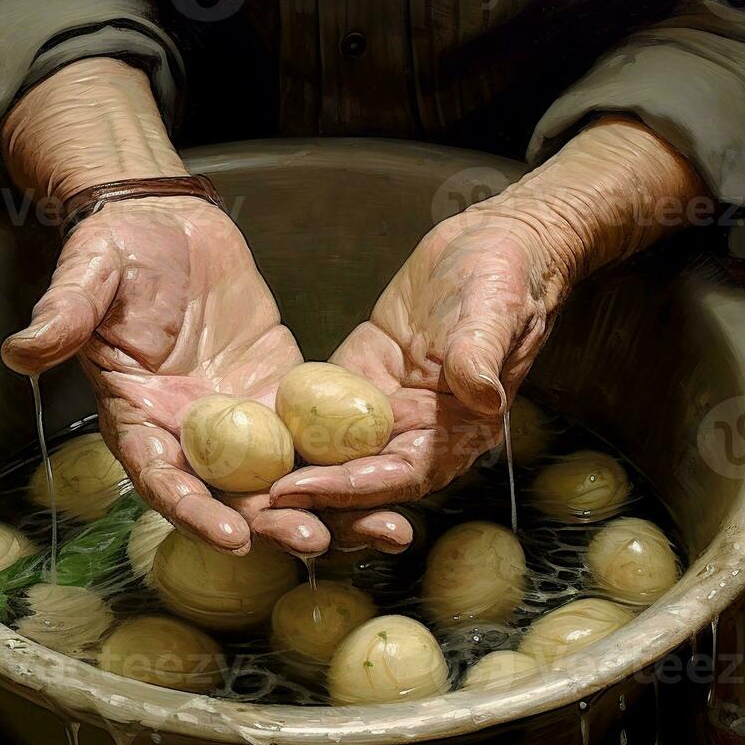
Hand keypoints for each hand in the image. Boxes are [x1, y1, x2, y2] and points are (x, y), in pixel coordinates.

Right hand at [2, 197, 413, 555]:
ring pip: (285, 477)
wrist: (165, 221)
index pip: (164, 480)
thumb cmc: (118, 250)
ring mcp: (241, 418)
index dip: (194, 511)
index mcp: (141, 419)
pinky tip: (390, 473)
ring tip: (380, 527)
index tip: (232, 535)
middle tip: (317, 542)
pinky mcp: (280, 390)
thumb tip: (22, 351)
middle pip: (235, 496)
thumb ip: (65, 317)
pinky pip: (317, 432)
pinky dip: (349, 457)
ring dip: (329, 506)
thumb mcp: (89, 276)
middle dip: (275, 525)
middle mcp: (193, 434)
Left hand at [270, 118, 704, 511]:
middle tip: (255, 501)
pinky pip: (320, 410)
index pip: (400, 475)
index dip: (353, 489)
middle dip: (311, 495)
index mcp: (456, 431)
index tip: (305, 488)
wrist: (492, 244)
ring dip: (294, 469)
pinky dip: (288, 425)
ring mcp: (384, 410)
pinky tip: (243, 430)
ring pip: (335, 454)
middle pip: (359, 480)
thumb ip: (481, 356)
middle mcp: (417, 432)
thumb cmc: (505, 278)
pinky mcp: (360, 381)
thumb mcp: (494, 312)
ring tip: (239, 480)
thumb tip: (483, 396)